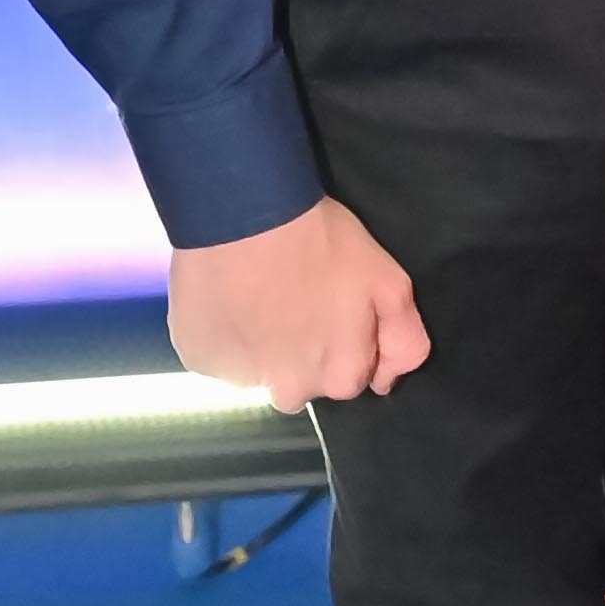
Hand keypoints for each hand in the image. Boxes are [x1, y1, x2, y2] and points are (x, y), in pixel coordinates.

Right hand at [168, 195, 424, 407]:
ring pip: (257, 374)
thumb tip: (386, 382)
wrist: (249, 213)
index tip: (330, 309)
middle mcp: (291, 391)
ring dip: (259, 348)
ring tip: (258, 298)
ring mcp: (240, 380)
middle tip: (293, 301)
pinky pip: (217, 356)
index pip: (348, 378)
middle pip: (301, 384)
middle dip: (301, 354)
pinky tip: (229, 299)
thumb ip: (404, 341)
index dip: (342, 342)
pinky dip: (222, 336)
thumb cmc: (322, 241)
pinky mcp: (200, 359)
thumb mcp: (389, 282)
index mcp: (339, 377)